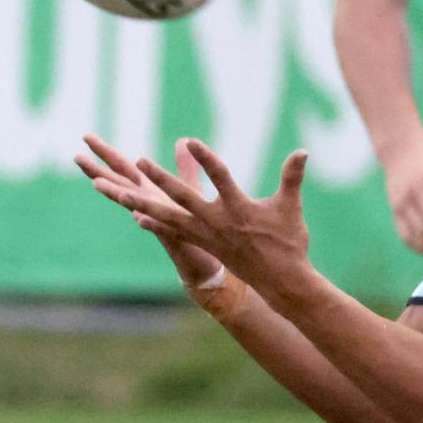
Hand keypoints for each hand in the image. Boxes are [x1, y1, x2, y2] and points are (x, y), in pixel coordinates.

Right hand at [75, 134, 221, 286]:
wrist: (204, 257)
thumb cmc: (195, 223)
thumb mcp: (188, 187)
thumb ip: (184, 165)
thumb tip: (182, 140)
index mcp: (149, 191)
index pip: (123, 169)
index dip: (105, 153)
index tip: (85, 137)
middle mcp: (147, 204)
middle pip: (119, 184)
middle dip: (97, 170)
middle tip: (75, 156)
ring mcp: (156, 219)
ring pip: (131, 205)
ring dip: (115, 195)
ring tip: (97, 184)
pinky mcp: (172, 234)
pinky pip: (158, 227)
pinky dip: (146, 221)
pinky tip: (136, 215)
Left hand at [97, 139, 313, 294]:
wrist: (280, 281)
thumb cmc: (288, 242)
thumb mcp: (291, 206)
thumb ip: (292, 177)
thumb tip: (303, 151)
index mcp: (238, 209)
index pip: (219, 177)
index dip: (205, 159)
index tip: (189, 141)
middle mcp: (217, 222)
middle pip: (183, 197)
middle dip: (161, 179)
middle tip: (140, 161)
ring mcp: (206, 235)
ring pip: (168, 216)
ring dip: (143, 204)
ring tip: (119, 193)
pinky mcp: (203, 244)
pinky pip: (173, 232)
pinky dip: (156, 223)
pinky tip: (137, 216)